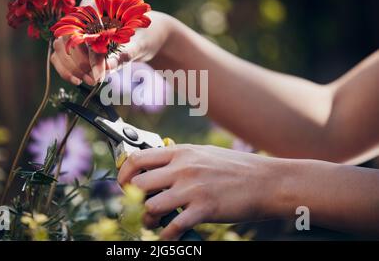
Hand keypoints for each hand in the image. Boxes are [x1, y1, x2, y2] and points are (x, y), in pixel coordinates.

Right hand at [50, 0, 172, 85]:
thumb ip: (123, 55)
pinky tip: (79, 80)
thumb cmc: (144, 37)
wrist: (145, 38)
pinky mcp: (73, 44)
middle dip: (80, 60)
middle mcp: (85, 14)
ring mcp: (76, 29)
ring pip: (60, 46)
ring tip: (91, 81)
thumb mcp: (139, 46)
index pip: (84, 21)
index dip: (89, 46)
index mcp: (102, 5)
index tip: (99, 68)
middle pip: (68, 35)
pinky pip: (60, 55)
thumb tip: (106, 67)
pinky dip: (66, 69)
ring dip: (72, 67)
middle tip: (95, 78)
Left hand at [117, 144, 281, 239]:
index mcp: (181, 152)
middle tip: (138, 207)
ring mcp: (193, 188)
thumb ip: (180, 159)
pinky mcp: (204, 208)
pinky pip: (173, 227)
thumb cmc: (236, 168)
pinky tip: (168, 238)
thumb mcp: (204, 154)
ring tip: (154, 222)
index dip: (124, 173)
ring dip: (147, 218)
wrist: (266, 181)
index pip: (138, 158)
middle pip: (139, 184)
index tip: (124, 184)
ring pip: (151, 206)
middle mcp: (183, 168)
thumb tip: (158, 167)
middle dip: (132, 199)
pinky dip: (166, 237)